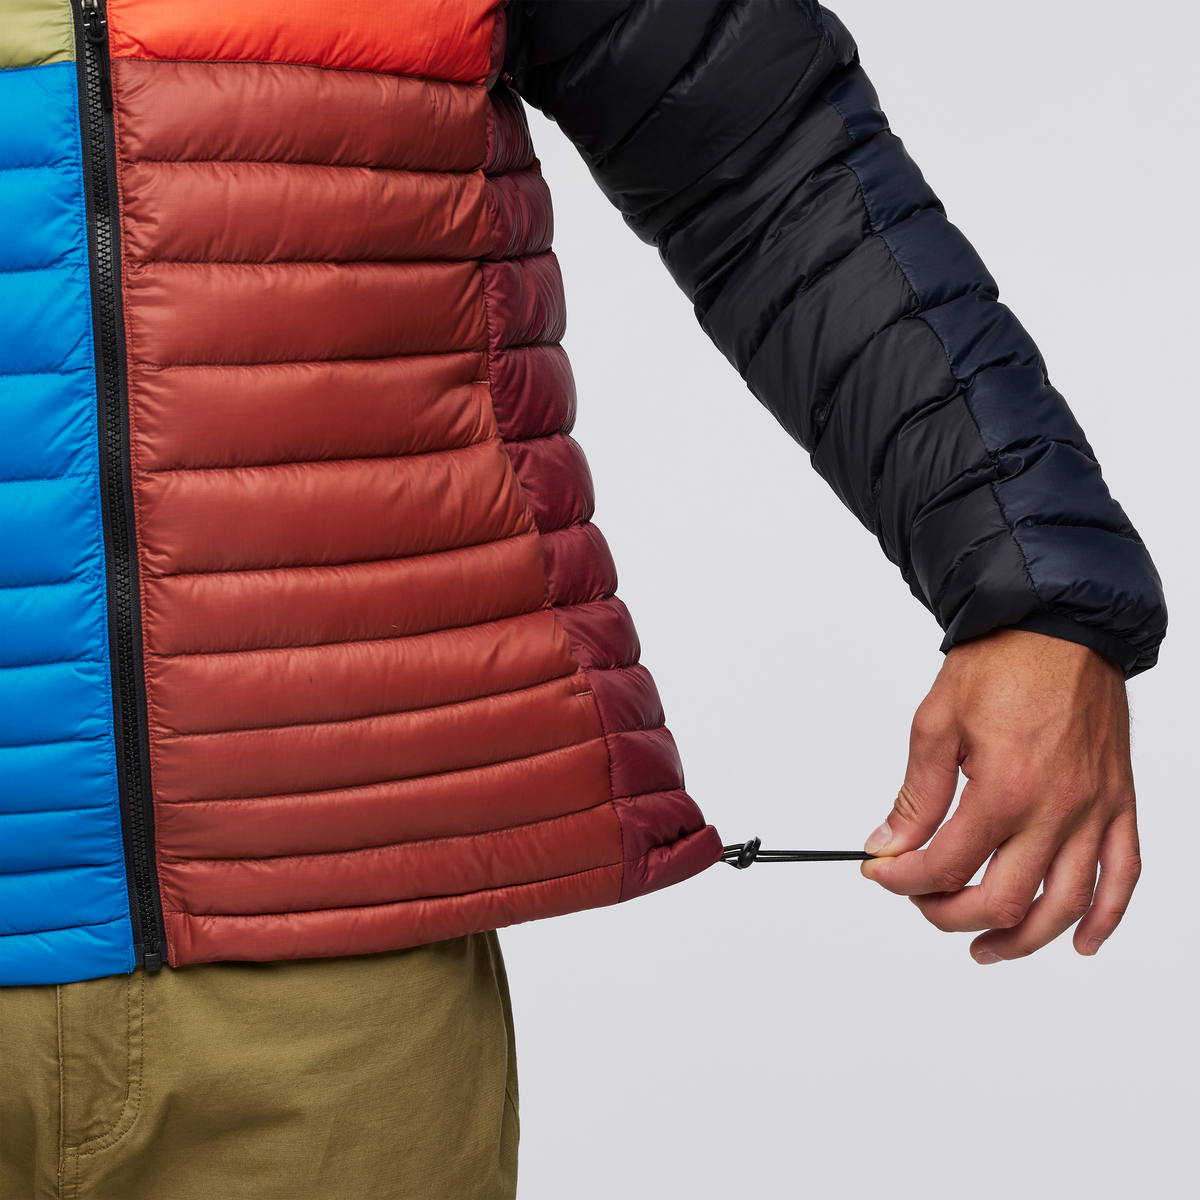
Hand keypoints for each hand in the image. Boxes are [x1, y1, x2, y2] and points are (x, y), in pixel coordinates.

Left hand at [861, 629, 1139, 962]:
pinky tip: (1078, 940)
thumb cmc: (1000, 665)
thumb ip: (915, 794)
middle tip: (924, 905)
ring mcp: (1094, 811)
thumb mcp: (936, 723)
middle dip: (951, 914)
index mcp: (1003, 789)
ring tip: (987, 947)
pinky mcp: (1120, 803)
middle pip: (1003, 898)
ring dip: (1023, 938)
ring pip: (1063, 904)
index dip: (905, 880)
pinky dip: (1104, 917)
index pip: (946, 864)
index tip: (883, 874)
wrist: (1058, 626)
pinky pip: (1123, 875)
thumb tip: (889, 844)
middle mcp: (1055, 809)